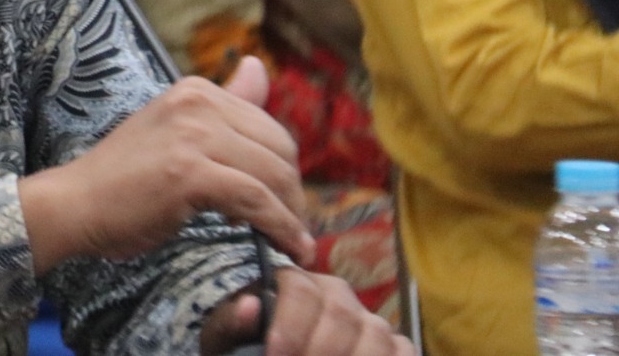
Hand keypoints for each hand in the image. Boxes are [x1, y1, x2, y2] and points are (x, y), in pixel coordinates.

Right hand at [19, 56, 313, 273]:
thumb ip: (223, 103)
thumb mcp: (175, 130)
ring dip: (291, 215)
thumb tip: (259, 65)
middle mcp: (197, 103)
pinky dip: (279, 228)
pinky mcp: (191, 173)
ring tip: (293, 243)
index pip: (269, 126)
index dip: (282, 169)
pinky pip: (257, 201)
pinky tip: (286, 247)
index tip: (282, 201)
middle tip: (290, 226)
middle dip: (292, 192)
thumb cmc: (123, 177)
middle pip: (279, 148)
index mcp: (195, 90)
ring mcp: (193, 136)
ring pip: (273, 175)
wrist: (75, 203)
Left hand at [200, 267, 413, 355]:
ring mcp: (368, 320)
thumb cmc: (243, 348)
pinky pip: (405, 350)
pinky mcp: (393, 345)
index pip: (301, 292)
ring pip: (375, 333)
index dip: (290, 327)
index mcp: (294, 282)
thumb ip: (231, 323)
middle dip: (319, 350)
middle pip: (340, 313)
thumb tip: (249, 306)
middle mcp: (336, 294)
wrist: (267, 353)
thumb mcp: (225, 338)